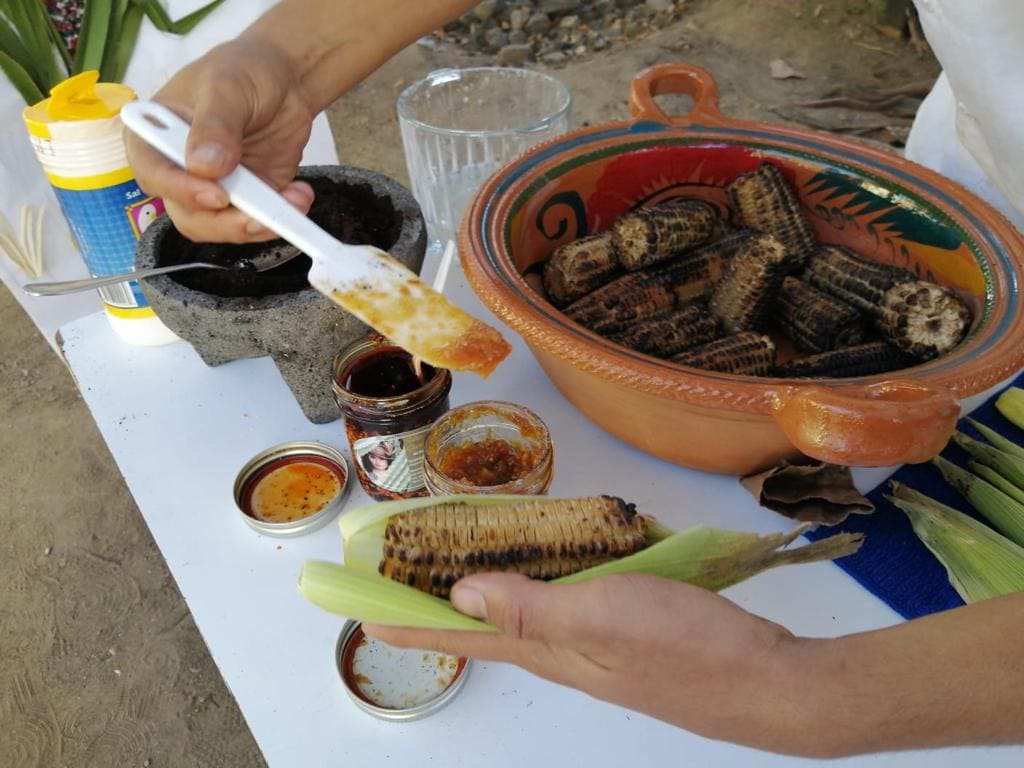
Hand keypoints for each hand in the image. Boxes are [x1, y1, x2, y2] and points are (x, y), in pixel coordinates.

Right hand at [124, 38, 315, 243]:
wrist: (285, 81)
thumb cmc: (244, 72)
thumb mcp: (227, 87)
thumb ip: (215, 124)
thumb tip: (205, 166)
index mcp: (155, 137)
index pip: (153, 174)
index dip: (180, 191)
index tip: (216, 195)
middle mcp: (179, 170)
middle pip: (189, 215)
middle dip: (227, 222)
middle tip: (262, 214)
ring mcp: (213, 189)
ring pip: (223, 227)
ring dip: (260, 223)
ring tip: (294, 198)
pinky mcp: (247, 200)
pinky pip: (257, 223)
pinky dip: (280, 218)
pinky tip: (299, 195)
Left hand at [365, 572, 808, 753]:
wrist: (768, 683)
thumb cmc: (684, 650)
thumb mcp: (600, 619)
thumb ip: (530, 607)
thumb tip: (459, 594)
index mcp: (545, 650)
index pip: (459, 637)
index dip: (408, 622)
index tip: (360, 611)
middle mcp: (561, 651)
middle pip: (487, 625)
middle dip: (440, 599)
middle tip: (409, 565)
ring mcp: (596, 644)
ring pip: (527, 611)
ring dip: (491, 585)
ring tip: (470, 551)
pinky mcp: (628, 630)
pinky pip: (568, 600)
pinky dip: (547, 576)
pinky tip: (558, 555)